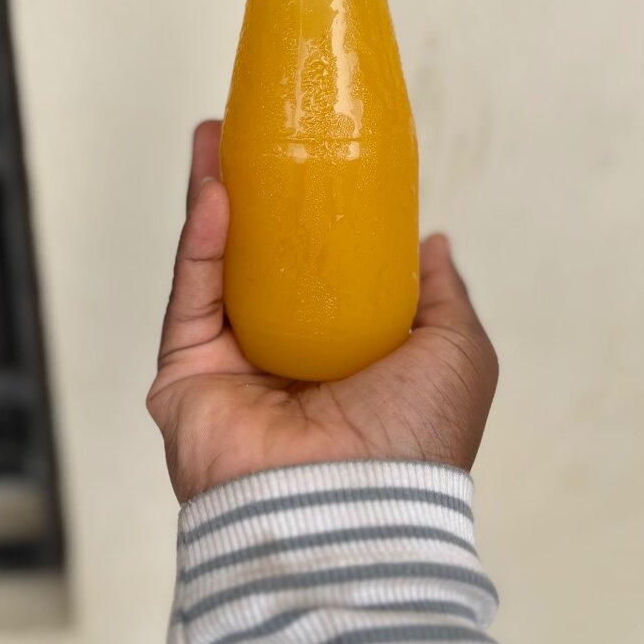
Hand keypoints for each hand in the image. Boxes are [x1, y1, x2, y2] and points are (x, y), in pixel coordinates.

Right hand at [147, 121, 498, 502]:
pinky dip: (200, 242)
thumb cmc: (414, 438)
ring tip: (215, 137)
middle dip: (252, 193)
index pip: (318, 270)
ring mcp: (230, 365)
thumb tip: (434, 241)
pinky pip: (190, 295)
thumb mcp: (457, 352)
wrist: (349, 509)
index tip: (311, 159)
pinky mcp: (186, 374)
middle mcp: (283, 356)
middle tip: (247, 134)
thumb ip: (443, 293)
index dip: (313, 213)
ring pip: (215, 266)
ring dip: (214, 199)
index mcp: (343, 352)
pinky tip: (216, 192)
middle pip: (258, 257)